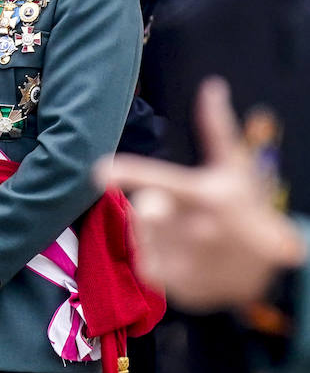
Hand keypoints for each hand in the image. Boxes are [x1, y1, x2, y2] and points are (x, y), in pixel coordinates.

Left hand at [101, 78, 305, 311]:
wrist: (274, 271)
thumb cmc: (247, 209)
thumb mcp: (236, 170)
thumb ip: (217, 128)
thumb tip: (212, 85)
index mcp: (207, 197)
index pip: (161, 180)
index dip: (129, 173)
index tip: (99, 170)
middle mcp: (197, 230)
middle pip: (146, 208)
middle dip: (156, 205)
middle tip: (182, 211)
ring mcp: (188, 262)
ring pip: (142, 233)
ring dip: (157, 231)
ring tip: (189, 235)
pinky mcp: (177, 287)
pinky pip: (144, 260)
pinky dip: (158, 256)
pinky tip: (184, 255)